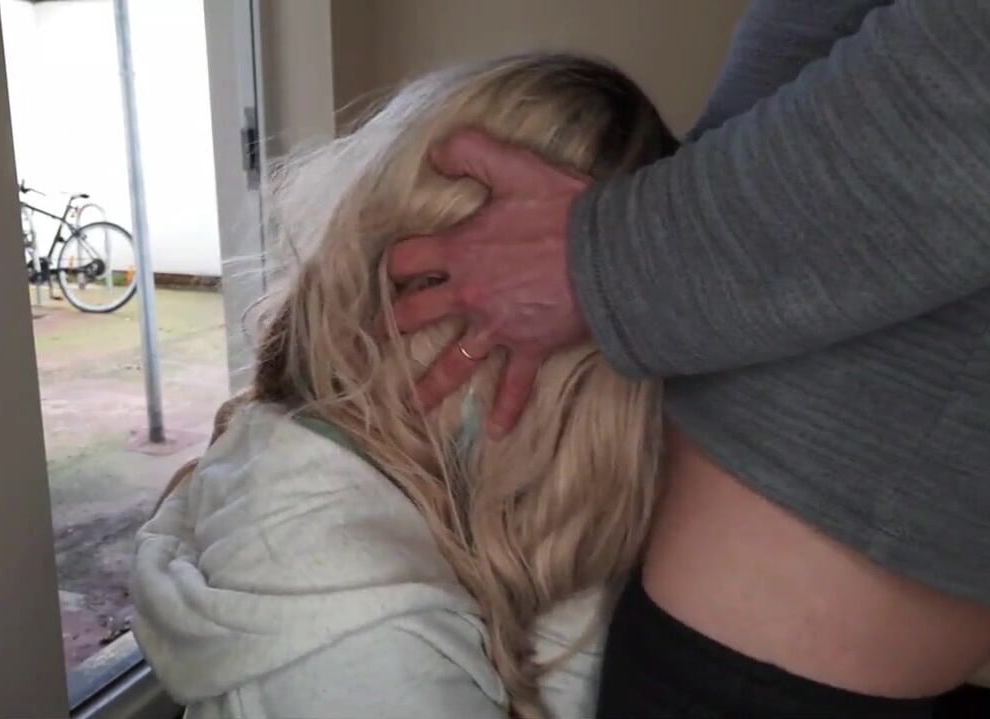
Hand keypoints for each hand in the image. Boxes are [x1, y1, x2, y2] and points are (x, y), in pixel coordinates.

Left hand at [388, 129, 591, 436]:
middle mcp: (470, 295)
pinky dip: (504, 409)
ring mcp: (498, 327)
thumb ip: (471, 150)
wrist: (610, 253)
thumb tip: (436, 150)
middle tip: (379, 338)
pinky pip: (515, 385)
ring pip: (455, 361)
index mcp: (460, 252)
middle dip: (397, 324)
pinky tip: (493, 432)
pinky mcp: (531, 347)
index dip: (396, 262)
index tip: (392, 270)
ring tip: (411, 407)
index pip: (407, 259)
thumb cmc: (564, 209)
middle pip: (417, 315)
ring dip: (432, 385)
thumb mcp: (515, 166)